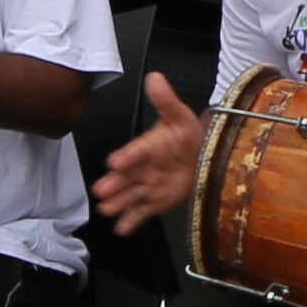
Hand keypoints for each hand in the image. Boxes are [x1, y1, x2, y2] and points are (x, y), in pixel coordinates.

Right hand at [95, 73, 202, 232]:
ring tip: (107, 209)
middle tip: (102, 190)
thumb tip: (155, 77)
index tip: (115, 162)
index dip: (126, 157)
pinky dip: (131, 221)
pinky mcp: (155, 201)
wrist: (204, 157)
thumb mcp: (180, 116)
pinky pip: (141, 212)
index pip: (135, 151)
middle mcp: (142, 167)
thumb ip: (166, 100)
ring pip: (130, 195)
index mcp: (147, 146)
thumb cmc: (189, 135)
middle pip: (126, 177)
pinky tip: (122, 229)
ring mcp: (147, 185)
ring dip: (118, 203)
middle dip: (114, 184)